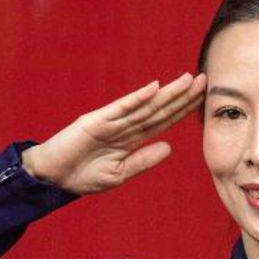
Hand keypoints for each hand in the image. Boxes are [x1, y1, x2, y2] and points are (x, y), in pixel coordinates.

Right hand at [22, 72, 206, 193]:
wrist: (52, 178)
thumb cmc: (82, 176)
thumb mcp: (119, 174)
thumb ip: (143, 160)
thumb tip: (169, 148)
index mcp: (131, 138)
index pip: (163, 121)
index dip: (183, 110)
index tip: (203, 99)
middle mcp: (124, 125)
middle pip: (159, 109)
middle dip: (182, 96)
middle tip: (205, 81)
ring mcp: (110, 121)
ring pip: (145, 105)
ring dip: (166, 93)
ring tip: (187, 81)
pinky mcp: (95, 121)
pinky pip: (120, 108)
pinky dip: (137, 98)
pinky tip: (154, 88)